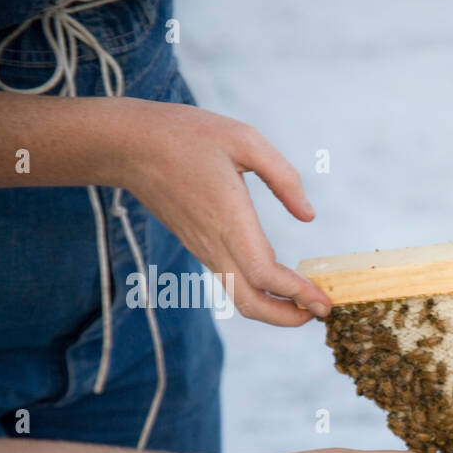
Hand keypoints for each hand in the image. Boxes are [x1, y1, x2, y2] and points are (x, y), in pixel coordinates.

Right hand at [116, 98, 331, 323]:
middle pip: (251, 304)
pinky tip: (282, 283)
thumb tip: (307, 216)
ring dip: (276, 309)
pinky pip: (232, 282)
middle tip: (321, 311)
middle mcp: (215, 244)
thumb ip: (283, 177)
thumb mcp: (244, 140)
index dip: (297, 294)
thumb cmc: (187, 135)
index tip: (325, 302)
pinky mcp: (201, 247)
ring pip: (241, 298)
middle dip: (288, 318)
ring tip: (308, 301)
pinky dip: (260, 292)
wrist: (128, 145)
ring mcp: (205, 249)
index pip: (264, 276)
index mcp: (229, 220)